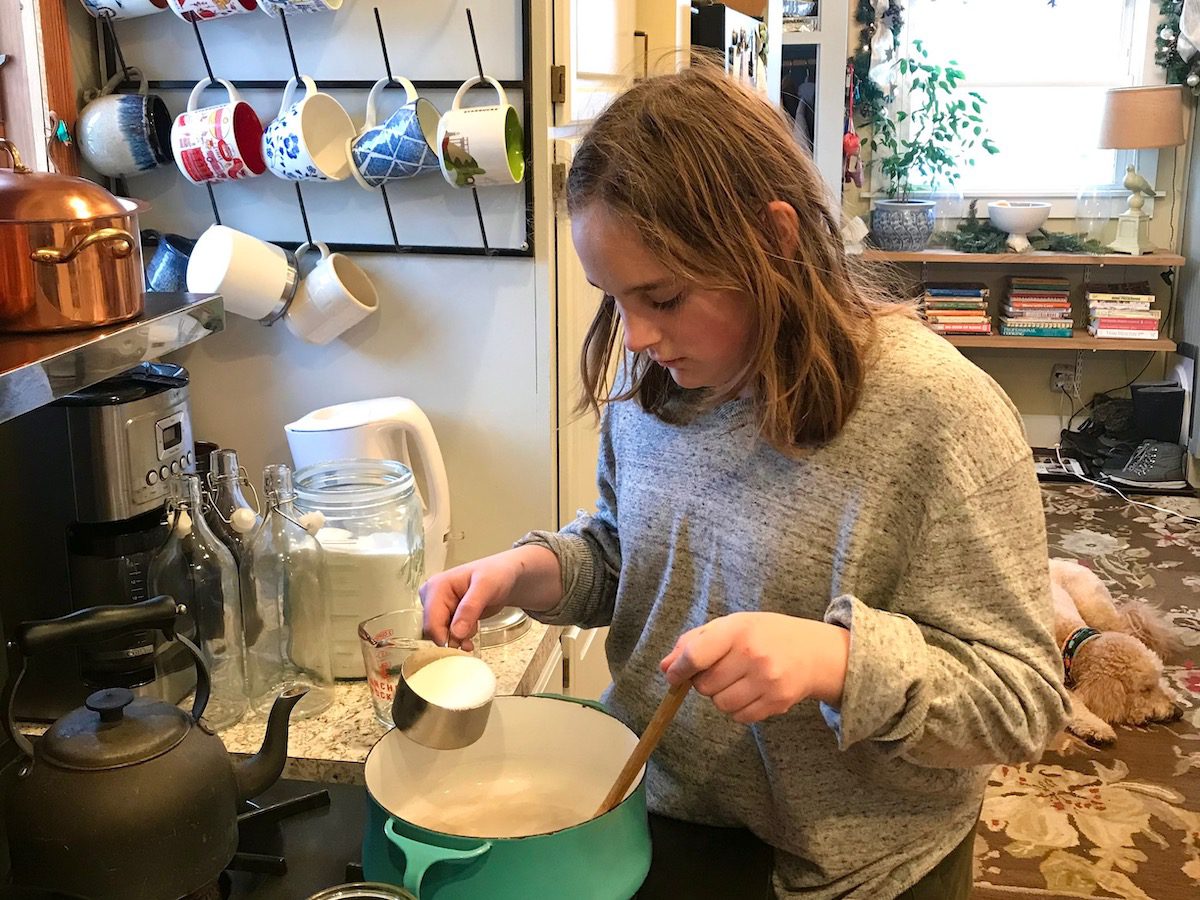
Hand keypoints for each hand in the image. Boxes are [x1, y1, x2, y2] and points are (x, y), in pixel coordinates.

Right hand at [419, 545, 561, 651]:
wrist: (506, 576)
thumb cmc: (497, 574)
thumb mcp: (486, 586)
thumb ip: (470, 607)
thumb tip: (455, 632)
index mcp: (436, 587)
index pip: (431, 621)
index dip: (444, 637)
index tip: (463, 644)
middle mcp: (432, 597)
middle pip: (433, 630)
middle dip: (452, 638)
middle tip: (472, 634)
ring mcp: (439, 607)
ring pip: (440, 635)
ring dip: (457, 639)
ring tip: (474, 628)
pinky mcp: (447, 615)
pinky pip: (447, 634)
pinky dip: (460, 638)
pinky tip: (471, 632)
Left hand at [660, 612, 849, 724]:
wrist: (814, 652)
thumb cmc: (765, 635)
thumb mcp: (731, 625)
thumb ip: (695, 642)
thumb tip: (666, 667)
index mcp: (738, 631)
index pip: (696, 656)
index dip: (678, 670)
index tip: (673, 675)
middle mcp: (753, 656)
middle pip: (704, 685)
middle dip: (705, 681)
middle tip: (721, 670)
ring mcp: (767, 681)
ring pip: (721, 704)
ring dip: (721, 696)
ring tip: (737, 680)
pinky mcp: (777, 703)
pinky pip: (740, 717)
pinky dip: (739, 708)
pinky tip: (751, 691)